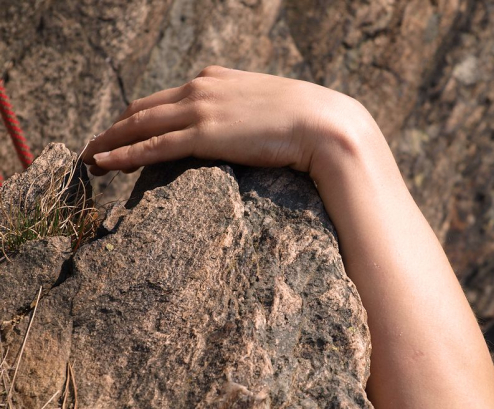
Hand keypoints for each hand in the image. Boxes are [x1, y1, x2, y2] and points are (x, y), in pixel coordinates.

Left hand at [81, 66, 371, 178]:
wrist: (323, 123)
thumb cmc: (305, 118)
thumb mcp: (267, 106)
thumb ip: (245, 111)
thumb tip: (245, 128)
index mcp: (215, 79)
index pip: (165, 98)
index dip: (140, 117)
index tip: (125, 132)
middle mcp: (200, 87)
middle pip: (143, 108)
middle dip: (115, 129)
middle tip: (95, 147)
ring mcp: (200, 109)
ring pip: (140, 125)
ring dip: (110, 142)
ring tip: (90, 159)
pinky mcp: (203, 134)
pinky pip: (153, 145)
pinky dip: (124, 155)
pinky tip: (104, 163)